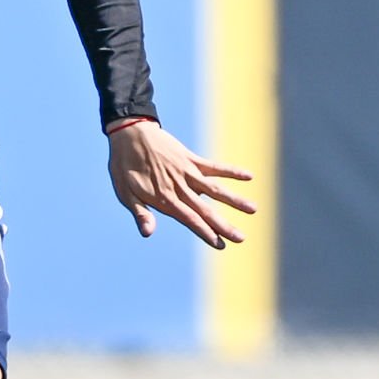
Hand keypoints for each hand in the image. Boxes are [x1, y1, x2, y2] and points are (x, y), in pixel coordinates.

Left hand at [106, 120, 254, 249]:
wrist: (129, 133)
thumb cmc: (124, 167)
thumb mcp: (125, 193)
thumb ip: (140, 214)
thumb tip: (147, 233)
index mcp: (164, 198)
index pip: (190, 219)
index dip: (206, 232)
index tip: (221, 244)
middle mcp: (179, 187)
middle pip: (206, 209)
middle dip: (224, 225)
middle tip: (241, 238)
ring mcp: (187, 172)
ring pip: (215, 189)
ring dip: (234, 200)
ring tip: (253, 209)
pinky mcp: (190, 159)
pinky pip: (214, 166)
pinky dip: (231, 171)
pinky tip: (249, 176)